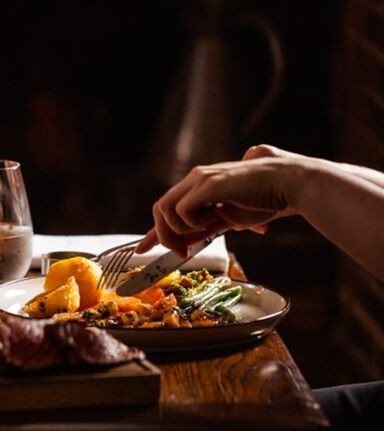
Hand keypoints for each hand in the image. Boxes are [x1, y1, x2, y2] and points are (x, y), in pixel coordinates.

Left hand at [138, 144, 307, 255]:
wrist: (289, 184)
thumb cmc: (268, 199)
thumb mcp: (232, 218)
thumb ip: (212, 226)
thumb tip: (195, 240)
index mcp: (201, 186)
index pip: (169, 208)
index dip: (155, 231)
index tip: (142, 249)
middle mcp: (196, 179)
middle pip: (161, 209)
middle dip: (164, 235)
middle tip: (181, 251)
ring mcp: (200, 179)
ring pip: (165, 210)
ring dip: (180, 230)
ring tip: (205, 231)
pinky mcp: (208, 184)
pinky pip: (182, 211)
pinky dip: (193, 223)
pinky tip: (214, 219)